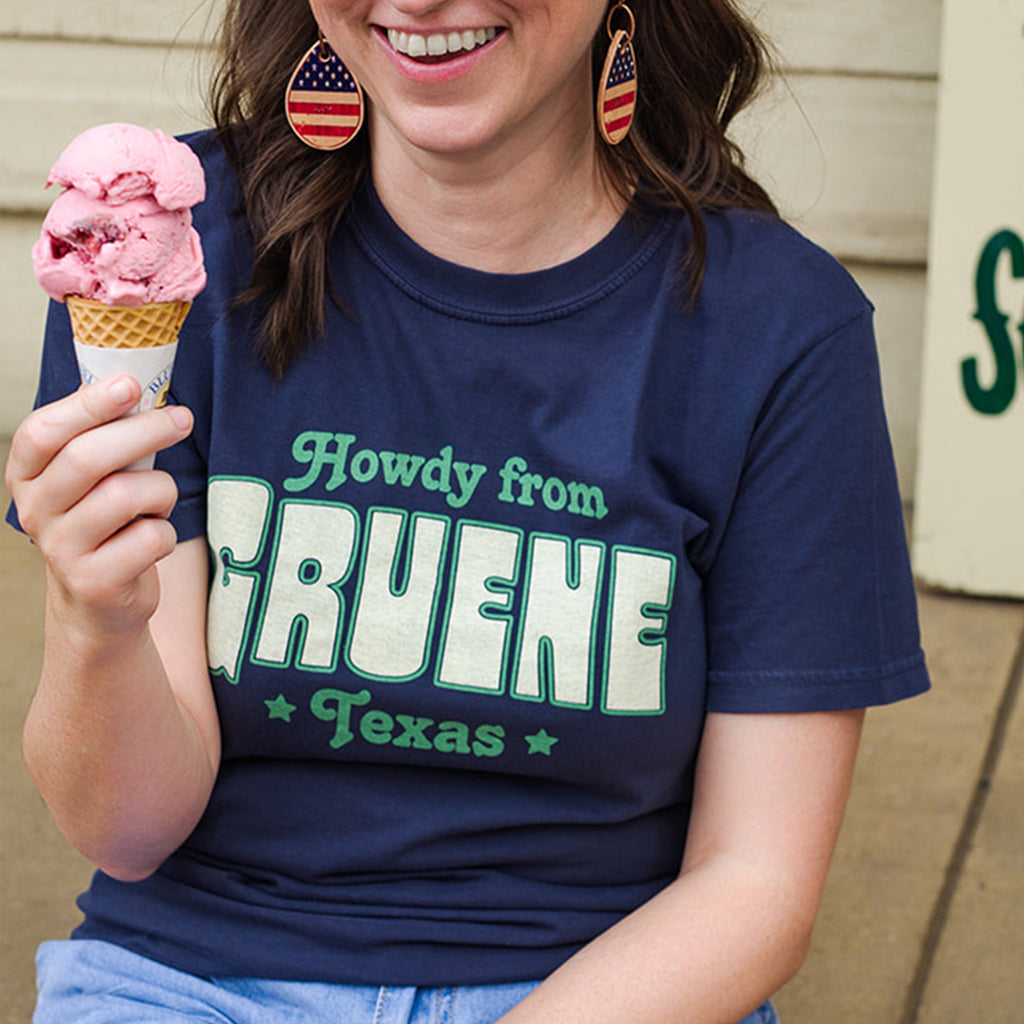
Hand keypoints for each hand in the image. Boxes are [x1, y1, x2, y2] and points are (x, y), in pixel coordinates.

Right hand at [5, 376, 193, 633]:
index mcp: (28, 474)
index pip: (43, 431)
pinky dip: (166, 532)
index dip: (88, 405)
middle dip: (145, 431)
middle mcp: (35, 510)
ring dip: (161, 491)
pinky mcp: (94, 582)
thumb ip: (106, 436)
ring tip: (159, 501)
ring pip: (124, 496)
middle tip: (182, 419)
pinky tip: (154, 538)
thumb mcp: (95, 477)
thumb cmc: (107, 521)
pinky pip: (149, 539)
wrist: (99, 600)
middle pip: (88, 457)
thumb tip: (140, 386)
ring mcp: (60, 549)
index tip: (131, 383)